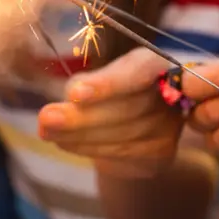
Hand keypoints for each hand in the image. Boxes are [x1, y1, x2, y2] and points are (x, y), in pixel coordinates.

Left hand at [37, 48, 183, 177]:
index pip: (138, 70)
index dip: (108, 84)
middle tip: (45, 118)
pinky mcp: (161, 155)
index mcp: (156, 62)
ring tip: (47, 131)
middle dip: (82, 117)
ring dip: (79, 136)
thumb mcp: (100, 76)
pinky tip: (66, 143)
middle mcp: (173, 94)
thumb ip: (84, 85)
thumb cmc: (113, 89)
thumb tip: (57, 109)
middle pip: (127, 108)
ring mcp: (170, 128)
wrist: (137, 122)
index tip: (74, 94)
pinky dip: (88, 149)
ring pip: (121, 136)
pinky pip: (121, 155)